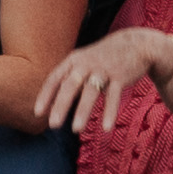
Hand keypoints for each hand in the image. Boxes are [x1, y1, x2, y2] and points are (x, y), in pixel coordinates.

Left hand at [35, 30, 171, 134]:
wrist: (135, 44)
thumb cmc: (103, 58)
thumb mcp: (83, 62)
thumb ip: (69, 77)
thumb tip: (53, 102)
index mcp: (73, 60)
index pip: (55, 78)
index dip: (46, 95)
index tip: (37, 113)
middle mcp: (86, 64)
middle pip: (70, 85)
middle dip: (61, 105)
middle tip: (53, 125)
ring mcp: (103, 70)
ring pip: (91, 91)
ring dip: (83, 111)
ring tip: (76, 130)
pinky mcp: (120, 76)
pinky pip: (114, 96)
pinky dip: (110, 112)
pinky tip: (106, 128)